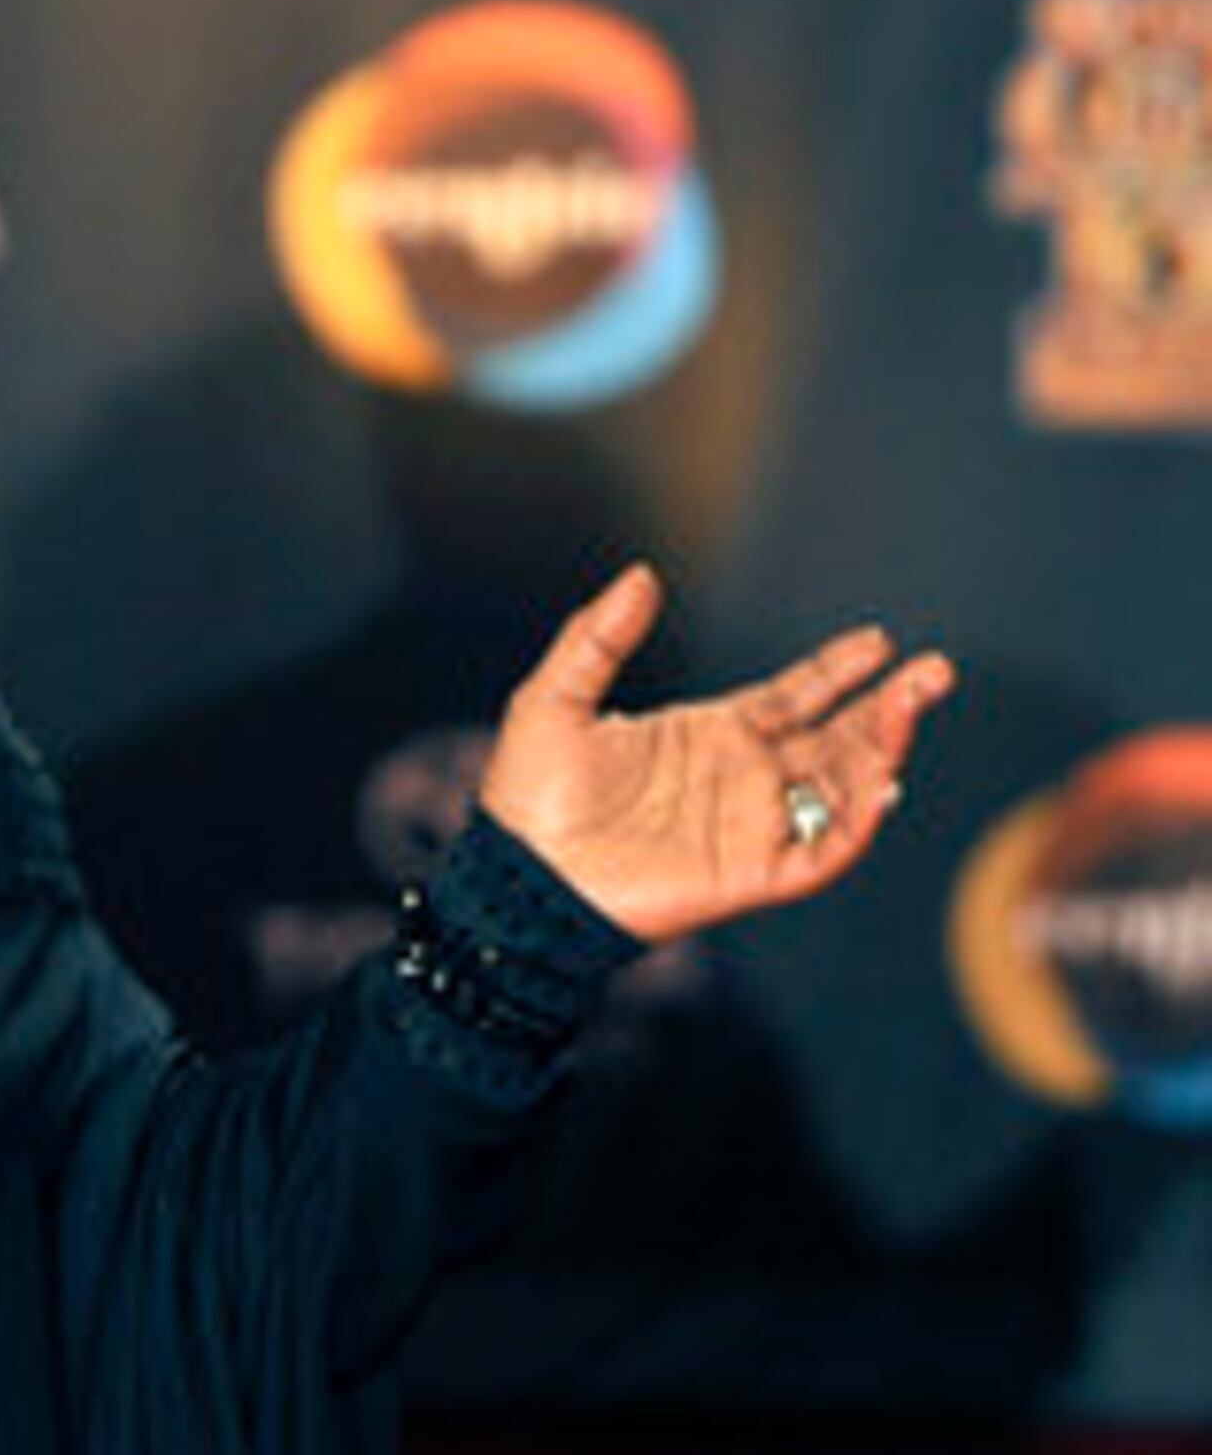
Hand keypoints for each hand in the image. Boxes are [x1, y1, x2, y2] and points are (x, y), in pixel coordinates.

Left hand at [477, 564, 955, 942]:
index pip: (796, 697)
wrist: (518, 879)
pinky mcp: (749, 875)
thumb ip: (599, 637)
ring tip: (913, 708)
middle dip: (891, 707)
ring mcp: (752, 827)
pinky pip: (821, 852)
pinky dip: (856, 824)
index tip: (881, 641)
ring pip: (842, 789)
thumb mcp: (555, 700)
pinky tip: (883, 783)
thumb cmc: (529, 796)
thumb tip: (641, 575)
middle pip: (837, 738)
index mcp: (710, 736)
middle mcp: (743, 780)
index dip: (839, 670)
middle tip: (937, 671)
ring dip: (884, 752)